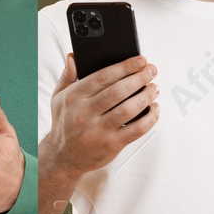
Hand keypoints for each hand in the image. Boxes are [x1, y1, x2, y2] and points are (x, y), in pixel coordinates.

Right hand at [42, 54, 159, 177]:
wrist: (63, 156)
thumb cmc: (65, 122)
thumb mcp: (59, 98)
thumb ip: (67, 76)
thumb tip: (73, 57)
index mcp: (72, 98)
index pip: (102, 77)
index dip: (124, 67)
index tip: (140, 60)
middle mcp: (84, 114)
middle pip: (118, 91)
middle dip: (139, 78)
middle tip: (152, 71)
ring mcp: (98, 130)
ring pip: (129, 109)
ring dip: (146, 96)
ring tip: (154, 88)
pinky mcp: (111, 145)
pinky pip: (137, 129)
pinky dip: (150, 118)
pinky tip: (154, 108)